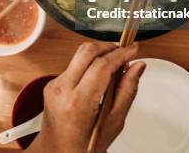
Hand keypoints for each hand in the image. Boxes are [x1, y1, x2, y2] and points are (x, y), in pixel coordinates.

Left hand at [29, 42, 144, 152]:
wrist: (56, 152)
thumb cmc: (84, 146)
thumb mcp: (113, 123)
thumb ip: (127, 92)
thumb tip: (138, 67)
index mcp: (78, 102)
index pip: (101, 66)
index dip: (120, 54)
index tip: (133, 49)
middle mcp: (62, 89)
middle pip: (86, 51)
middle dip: (108, 46)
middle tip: (124, 52)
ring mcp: (53, 84)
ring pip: (79, 56)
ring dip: (99, 55)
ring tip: (115, 68)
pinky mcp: (51, 82)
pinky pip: (73, 66)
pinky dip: (89, 65)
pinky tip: (99, 78)